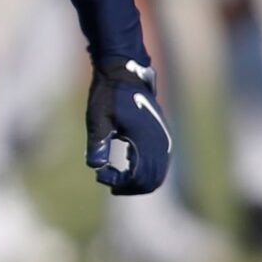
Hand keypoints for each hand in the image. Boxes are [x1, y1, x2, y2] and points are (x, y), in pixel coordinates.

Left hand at [86, 56, 171, 194]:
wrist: (125, 73)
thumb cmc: (108, 94)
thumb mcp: (97, 117)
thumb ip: (97, 142)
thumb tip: (96, 167)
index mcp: (145, 138)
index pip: (139, 175)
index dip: (120, 183)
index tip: (101, 175)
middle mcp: (160, 141)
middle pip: (152, 180)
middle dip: (130, 187)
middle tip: (108, 182)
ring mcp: (164, 139)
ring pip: (159, 174)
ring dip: (139, 183)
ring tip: (116, 180)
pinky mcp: (163, 137)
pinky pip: (161, 164)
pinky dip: (146, 173)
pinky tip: (127, 170)